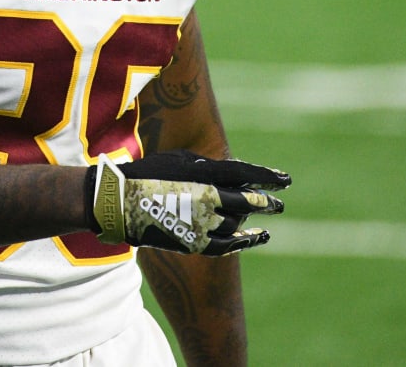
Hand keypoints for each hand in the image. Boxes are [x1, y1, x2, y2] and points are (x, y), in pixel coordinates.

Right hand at [86, 150, 289, 255]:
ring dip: (252, 221)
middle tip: (279, 204)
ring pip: (237, 222)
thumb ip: (206, 166)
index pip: (245, 174)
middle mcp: (207, 198)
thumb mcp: (178, 160)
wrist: (121, 203)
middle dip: (266, 202)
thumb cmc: (148, 174)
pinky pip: (227, 246)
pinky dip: (244, 241)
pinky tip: (256, 237)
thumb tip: (230, 171)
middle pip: (246, 201)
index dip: (267, 176)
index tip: (285, 180)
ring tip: (266, 221)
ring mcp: (201, 223)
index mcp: (203, 174)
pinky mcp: (194, 242)